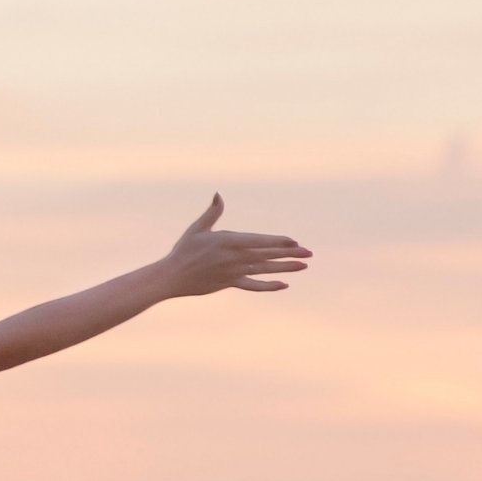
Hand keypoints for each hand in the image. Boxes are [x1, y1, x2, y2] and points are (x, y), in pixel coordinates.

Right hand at [161, 193, 311, 296]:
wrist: (172, 277)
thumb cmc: (183, 250)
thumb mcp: (197, 229)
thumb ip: (212, 212)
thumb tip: (219, 195)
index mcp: (228, 242)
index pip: (259, 241)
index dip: (278, 241)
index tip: (294, 241)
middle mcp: (234, 258)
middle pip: (266, 255)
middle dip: (289, 253)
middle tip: (309, 253)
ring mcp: (233, 272)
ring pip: (264, 270)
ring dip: (285, 268)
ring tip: (303, 266)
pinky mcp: (230, 283)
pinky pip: (253, 285)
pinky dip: (268, 286)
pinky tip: (283, 285)